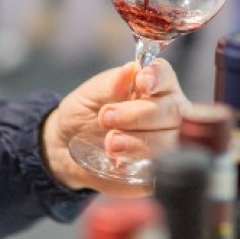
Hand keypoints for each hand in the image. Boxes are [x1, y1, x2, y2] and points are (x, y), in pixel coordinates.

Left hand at [40, 59, 187, 195]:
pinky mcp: (160, 169)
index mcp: (154, 85)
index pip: (165, 75)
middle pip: (172, 110)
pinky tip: (119, 163)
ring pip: (170, 141)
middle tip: (106, 118)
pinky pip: (163, 169)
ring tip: (110, 144)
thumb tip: (130, 69)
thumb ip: (110, 84)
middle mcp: (167, 111)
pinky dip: (141, 163)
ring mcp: (167, 141)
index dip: (158, 77)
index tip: (142, 82)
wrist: (68, 150)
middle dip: (139, 115)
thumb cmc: (84, 114)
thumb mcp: (89, 95)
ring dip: (139, 142)